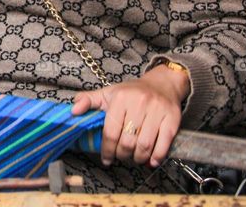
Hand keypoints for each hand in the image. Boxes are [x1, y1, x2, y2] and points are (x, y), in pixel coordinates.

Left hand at [72, 65, 188, 167]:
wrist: (162, 84)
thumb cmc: (132, 92)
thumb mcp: (108, 93)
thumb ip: (88, 100)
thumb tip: (73, 111)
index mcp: (120, 98)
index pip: (111, 131)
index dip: (107, 149)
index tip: (106, 158)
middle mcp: (139, 103)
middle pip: (127, 141)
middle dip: (122, 155)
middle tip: (120, 157)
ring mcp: (157, 111)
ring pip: (145, 145)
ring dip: (137, 158)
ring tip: (133, 158)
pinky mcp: (172, 119)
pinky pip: (164, 144)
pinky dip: (156, 157)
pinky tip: (149, 160)